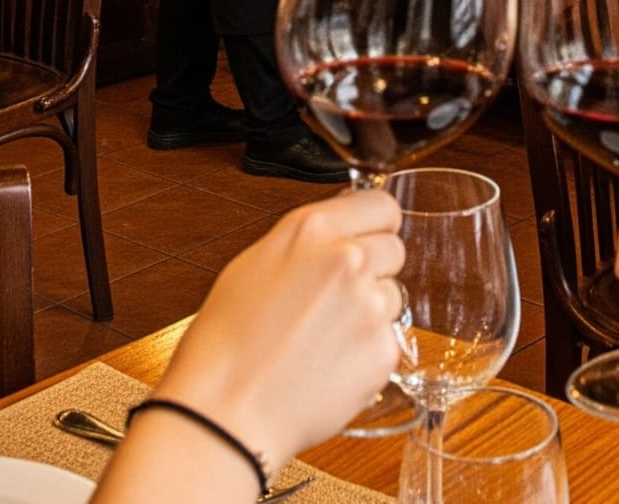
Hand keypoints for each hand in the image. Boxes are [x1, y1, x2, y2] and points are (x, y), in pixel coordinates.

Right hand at [154, 192, 405, 472]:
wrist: (225, 413)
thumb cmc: (226, 344)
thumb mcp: (256, 263)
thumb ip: (308, 242)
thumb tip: (340, 231)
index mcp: (313, 229)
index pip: (381, 204)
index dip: (375, 225)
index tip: (370, 237)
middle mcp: (348, 258)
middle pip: (393, 249)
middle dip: (373, 269)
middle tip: (337, 298)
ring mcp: (369, 305)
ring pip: (391, 296)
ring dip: (370, 313)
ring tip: (325, 338)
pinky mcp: (382, 351)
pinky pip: (388, 341)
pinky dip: (367, 353)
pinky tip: (330, 365)